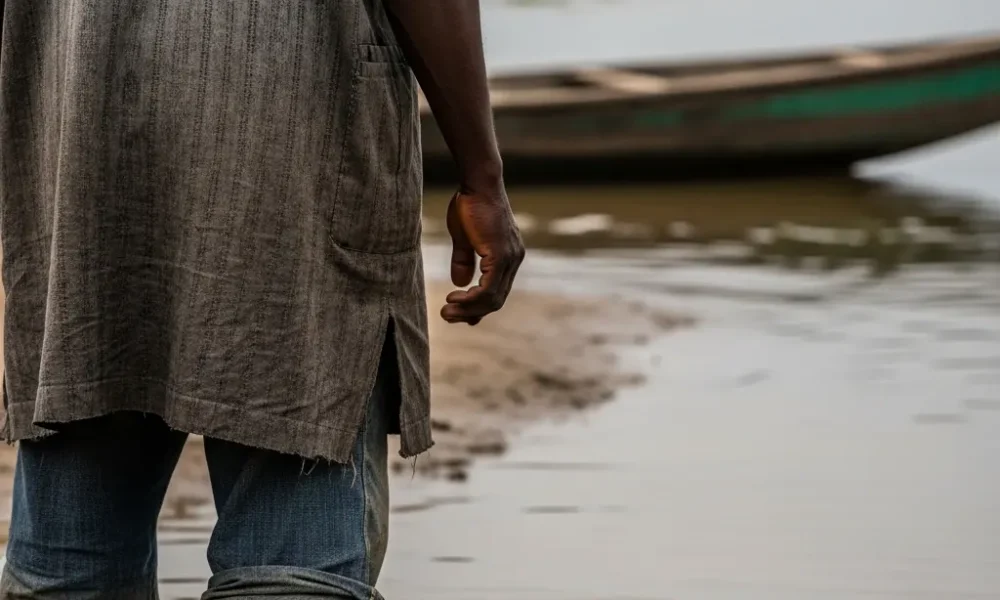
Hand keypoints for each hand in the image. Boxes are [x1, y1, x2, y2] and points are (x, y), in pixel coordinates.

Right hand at [442, 181, 524, 325]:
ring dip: (468, 309)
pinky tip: (454, 297)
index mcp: (507, 257)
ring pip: (492, 298)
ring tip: (446, 312)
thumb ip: (464, 260)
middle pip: (495, 300)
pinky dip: (471, 298)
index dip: (477, 306)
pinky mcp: (501, 256)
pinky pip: (488, 288)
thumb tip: (460, 283)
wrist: (477, 184)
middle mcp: (513, 260)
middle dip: (470, 312)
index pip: (496, 291)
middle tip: (447, 316)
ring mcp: (509, 259)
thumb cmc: (469, 204)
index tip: (459, 314)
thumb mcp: (464, 237)